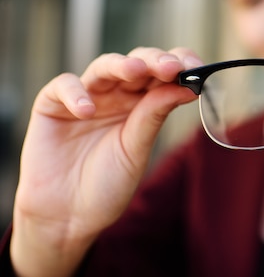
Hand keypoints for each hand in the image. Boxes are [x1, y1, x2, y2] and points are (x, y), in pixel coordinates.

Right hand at [11, 47, 200, 275]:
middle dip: (155, 61)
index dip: (180, 63)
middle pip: (138, 62)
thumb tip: (189, 87)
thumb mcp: (136, 149)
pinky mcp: (52, 104)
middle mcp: (117, 94)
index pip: (163, 73)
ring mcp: (86, 96)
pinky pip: (63, 86)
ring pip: (104, 66)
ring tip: (136, 70)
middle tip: (171, 67)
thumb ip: (155, 116)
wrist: (67, 217)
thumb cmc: (106, 183)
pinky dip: (75, 92)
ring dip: (121, 65)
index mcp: (143, 103)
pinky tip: (87, 110)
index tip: (197, 67)